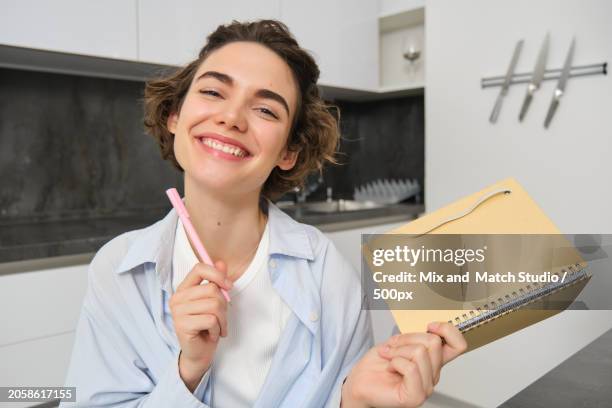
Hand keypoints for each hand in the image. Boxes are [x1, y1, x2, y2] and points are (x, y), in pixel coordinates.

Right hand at [169, 261, 232, 389]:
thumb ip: (217, 282)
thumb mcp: (214, 302)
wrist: (199, 353)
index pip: (199, 268)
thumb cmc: (207, 326)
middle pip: (212, 289)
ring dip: (222, 320)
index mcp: (184, 288)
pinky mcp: (182, 325)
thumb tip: (221, 263)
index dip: (217, 274)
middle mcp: (178, 298)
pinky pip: (211, 320)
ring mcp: (178, 311)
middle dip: (224, 306)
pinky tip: (211, 334)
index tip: (228, 286)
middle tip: (221, 318)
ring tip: (217, 328)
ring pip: (214, 305)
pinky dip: (217, 329)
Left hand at [341, 322, 466, 407]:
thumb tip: (428, 329)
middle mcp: (433, 375)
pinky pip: (410, 368)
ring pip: (420, 353)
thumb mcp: (398, 342)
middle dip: (407, 338)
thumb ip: (416, 337)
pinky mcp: (415, 396)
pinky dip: (395, 362)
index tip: (430, 325)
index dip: (448, 330)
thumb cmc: (377, 364)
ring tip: (389, 358)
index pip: (458, 345)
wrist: (360, 381)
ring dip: (397, 351)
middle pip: (434, 342)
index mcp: (432, 361)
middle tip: (393, 346)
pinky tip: (390, 368)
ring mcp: (426, 387)